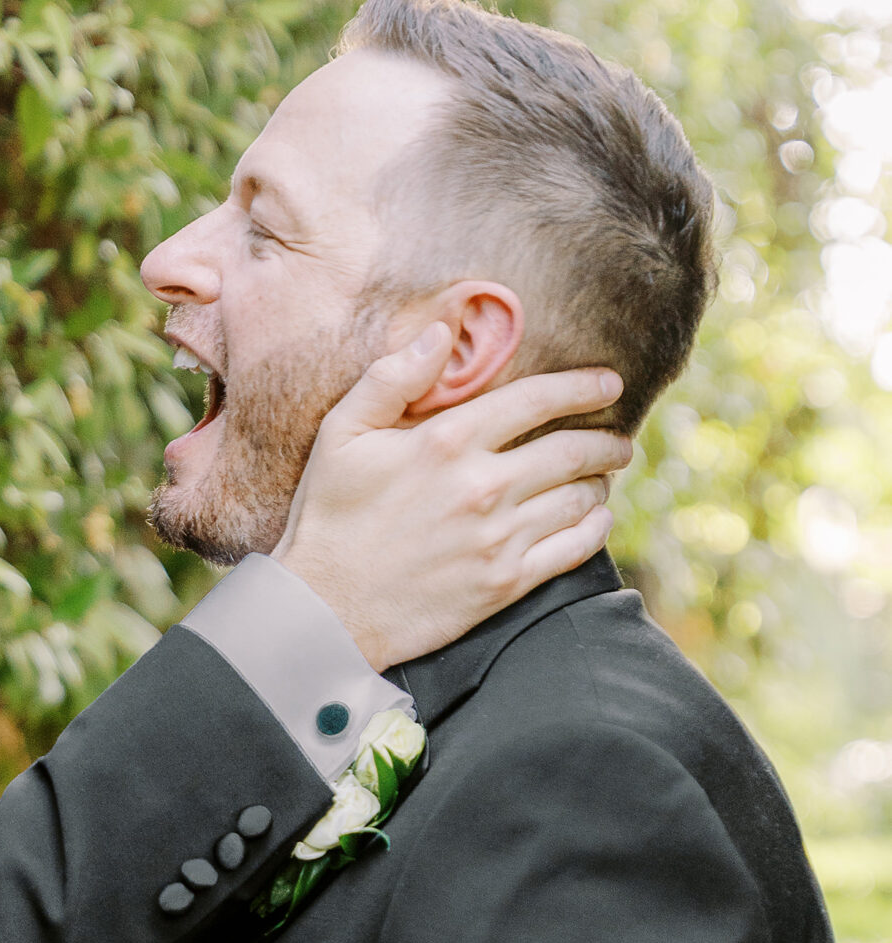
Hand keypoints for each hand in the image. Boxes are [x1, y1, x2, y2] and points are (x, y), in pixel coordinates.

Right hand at [273, 325, 630, 668]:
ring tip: (601, 479)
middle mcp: (482, 486)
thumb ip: (392, 378)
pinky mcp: (505, 583)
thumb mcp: (340, 434)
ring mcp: (498, 538)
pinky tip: (595, 520)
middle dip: (606, 440)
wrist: (325, 610)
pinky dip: (595, 529)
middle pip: (572, 450)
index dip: (582, 387)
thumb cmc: (329, 518)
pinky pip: (574, 549)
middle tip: (619, 439)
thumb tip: (441, 332)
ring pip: (579, 499)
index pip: (536, 400)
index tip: (609, 383)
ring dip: (600, 484)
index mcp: (445, 441)